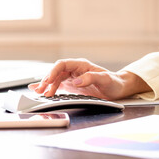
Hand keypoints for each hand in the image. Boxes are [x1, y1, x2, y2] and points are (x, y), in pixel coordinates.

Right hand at [28, 58, 150, 99]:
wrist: (119, 88)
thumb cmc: (114, 82)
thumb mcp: (105, 79)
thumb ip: (92, 78)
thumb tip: (77, 81)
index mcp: (81, 65)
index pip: (62, 65)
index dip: (53, 72)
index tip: (48, 81)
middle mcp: (75, 70)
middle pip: (56, 72)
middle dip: (47, 80)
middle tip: (40, 90)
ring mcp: (72, 78)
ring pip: (55, 80)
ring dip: (47, 86)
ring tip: (39, 93)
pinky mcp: (72, 86)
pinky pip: (58, 86)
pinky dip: (49, 88)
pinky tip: (41, 91)